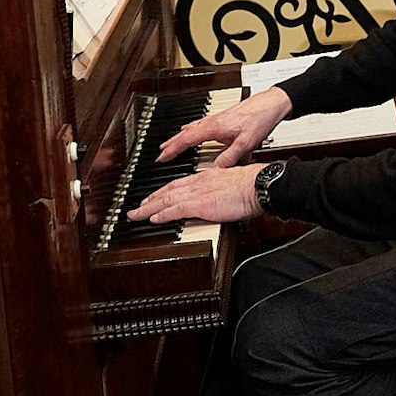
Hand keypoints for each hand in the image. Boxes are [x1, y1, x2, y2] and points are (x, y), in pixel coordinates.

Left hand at [127, 162, 265, 224]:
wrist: (258, 185)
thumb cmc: (252, 185)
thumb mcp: (233, 183)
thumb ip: (222, 189)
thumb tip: (221, 197)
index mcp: (206, 177)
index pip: (179, 183)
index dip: (164, 191)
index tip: (155, 196)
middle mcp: (199, 183)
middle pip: (168, 190)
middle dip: (151, 200)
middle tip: (138, 207)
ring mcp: (198, 193)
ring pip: (167, 199)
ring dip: (150, 208)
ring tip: (137, 214)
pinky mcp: (201, 204)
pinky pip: (176, 209)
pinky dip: (163, 214)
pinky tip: (153, 218)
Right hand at [155, 86, 291, 167]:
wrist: (272, 103)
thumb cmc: (260, 119)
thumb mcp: (245, 144)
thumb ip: (229, 157)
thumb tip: (216, 169)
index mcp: (213, 128)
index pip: (186, 140)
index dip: (172, 149)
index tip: (161, 157)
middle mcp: (212, 121)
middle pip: (185, 133)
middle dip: (172, 143)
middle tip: (160, 152)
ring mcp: (217, 118)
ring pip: (193, 128)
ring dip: (180, 136)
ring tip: (171, 142)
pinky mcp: (224, 117)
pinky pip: (201, 124)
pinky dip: (192, 128)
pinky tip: (194, 129)